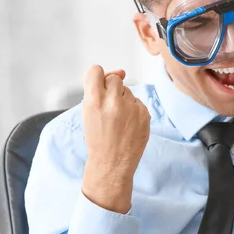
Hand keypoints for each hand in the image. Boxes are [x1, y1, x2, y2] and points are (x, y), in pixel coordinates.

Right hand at [81, 65, 150, 212]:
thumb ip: (98, 90)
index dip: (98, 77)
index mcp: (94, 101)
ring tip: (118, 120)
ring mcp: (131, 107)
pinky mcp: (145, 114)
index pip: (96, 71)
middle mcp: (114, 102)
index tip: (99, 85)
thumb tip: (121, 72)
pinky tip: (128, 124)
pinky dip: (134, 110)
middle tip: (109, 108)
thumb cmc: (98, 138)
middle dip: (112, 90)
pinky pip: (138, 102)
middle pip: (115, 79)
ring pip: (128, 91)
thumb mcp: (88, 112)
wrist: (112, 163)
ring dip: (124, 100)